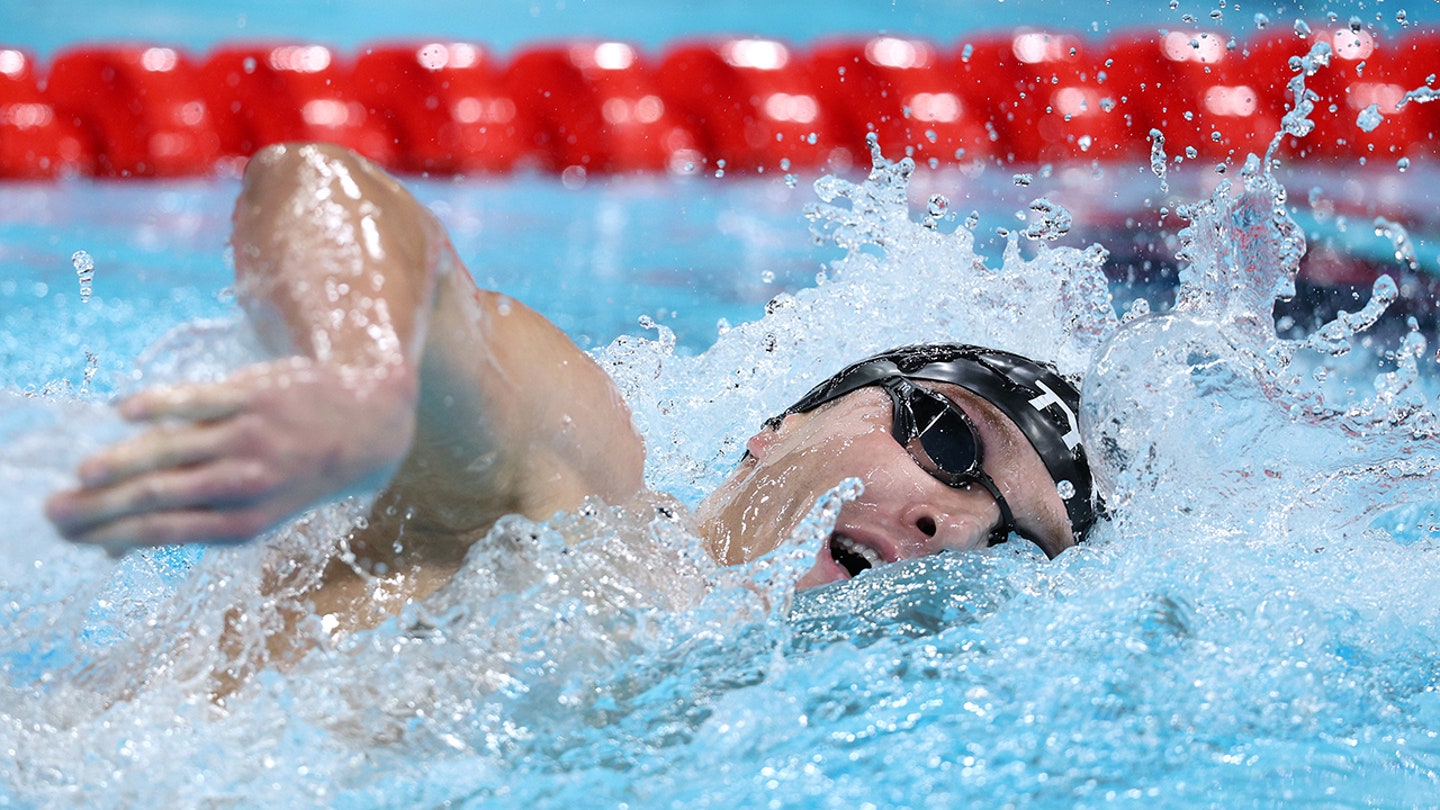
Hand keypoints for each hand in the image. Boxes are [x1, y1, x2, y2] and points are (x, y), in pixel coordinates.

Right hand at [45, 357, 416, 553]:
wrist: (370, 426)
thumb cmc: (297, 475)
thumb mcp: (256, 513)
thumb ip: (188, 525)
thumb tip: (111, 550)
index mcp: (242, 521)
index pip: (161, 531)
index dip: (110, 534)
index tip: (66, 534)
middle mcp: (245, 482)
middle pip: (157, 495)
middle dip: (99, 505)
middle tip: (53, 510)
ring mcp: (250, 437)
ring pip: (171, 450)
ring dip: (119, 462)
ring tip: (81, 472)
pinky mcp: (255, 396)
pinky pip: (198, 400)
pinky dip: (158, 405)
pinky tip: (124, 412)